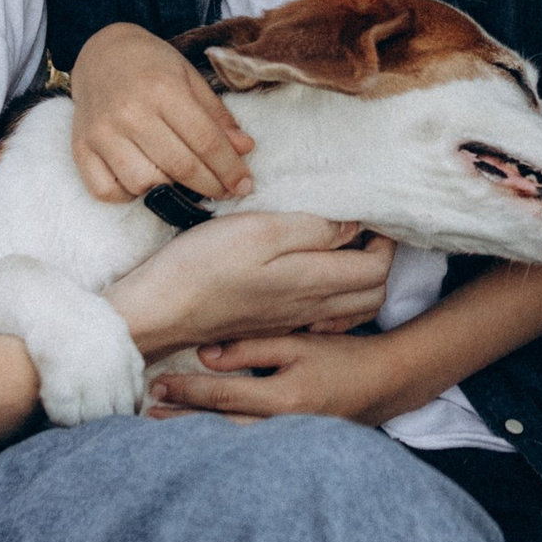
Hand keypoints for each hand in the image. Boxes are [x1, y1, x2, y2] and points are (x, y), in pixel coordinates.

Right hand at [68, 22, 254, 204]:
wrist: (101, 52)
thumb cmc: (151, 66)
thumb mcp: (189, 78)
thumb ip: (217, 116)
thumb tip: (245, 150)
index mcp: (162, 90)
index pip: (205, 141)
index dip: (229, 169)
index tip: (244, 185)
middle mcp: (129, 113)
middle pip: (180, 167)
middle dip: (211, 186)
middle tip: (226, 192)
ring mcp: (101, 133)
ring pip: (143, 185)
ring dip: (170, 192)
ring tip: (184, 184)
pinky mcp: (80, 148)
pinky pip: (106, 191)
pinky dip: (128, 196)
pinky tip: (145, 182)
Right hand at [113, 210, 395, 358]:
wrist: (157, 314)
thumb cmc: (202, 267)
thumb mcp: (259, 231)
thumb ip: (313, 229)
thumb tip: (354, 226)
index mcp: (313, 282)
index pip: (378, 268)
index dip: (383, 239)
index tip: (368, 214)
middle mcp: (311, 309)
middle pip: (373, 294)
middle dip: (378, 259)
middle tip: (360, 229)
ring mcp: (291, 321)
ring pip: (351, 309)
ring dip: (358, 280)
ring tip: (340, 248)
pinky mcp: (271, 326)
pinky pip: (323, 318)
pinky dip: (333, 298)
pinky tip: (311, 275)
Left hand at [144, 328, 410, 423]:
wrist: (385, 385)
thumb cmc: (342, 359)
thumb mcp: (299, 342)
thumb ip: (252, 346)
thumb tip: (205, 354)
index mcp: (283, 398)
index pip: (222, 395)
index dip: (186, 390)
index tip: (156, 385)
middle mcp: (283, 428)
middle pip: (219, 427)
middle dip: (181, 420)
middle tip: (147, 413)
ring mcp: (288, 444)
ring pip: (231, 442)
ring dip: (197, 434)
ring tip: (164, 429)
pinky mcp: (292, 450)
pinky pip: (248, 447)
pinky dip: (222, 441)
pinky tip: (203, 439)